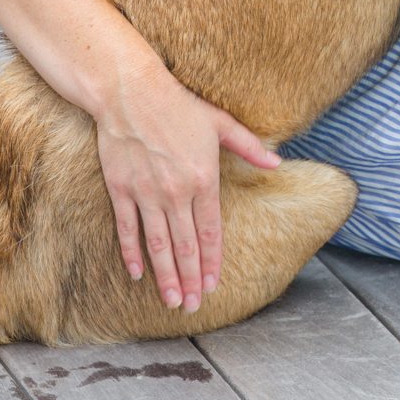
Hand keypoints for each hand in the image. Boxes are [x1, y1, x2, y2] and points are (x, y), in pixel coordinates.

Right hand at [96, 64, 280, 311]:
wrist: (131, 91)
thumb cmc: (179, 105)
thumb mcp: (221, 122)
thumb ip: (249, 147)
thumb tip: (278, 162)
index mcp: (203, 179)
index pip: (211, 232)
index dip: (213, 262)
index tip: (213, 285)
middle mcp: (176, 192)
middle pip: (186, 246)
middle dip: (190, 280)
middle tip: (191, 307)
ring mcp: (146, 193)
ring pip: (158, 245)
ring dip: (166, 276)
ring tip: (171, 302)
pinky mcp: (121, 190)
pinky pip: (128, 229)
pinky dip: (132, 254)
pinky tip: (137, 274)